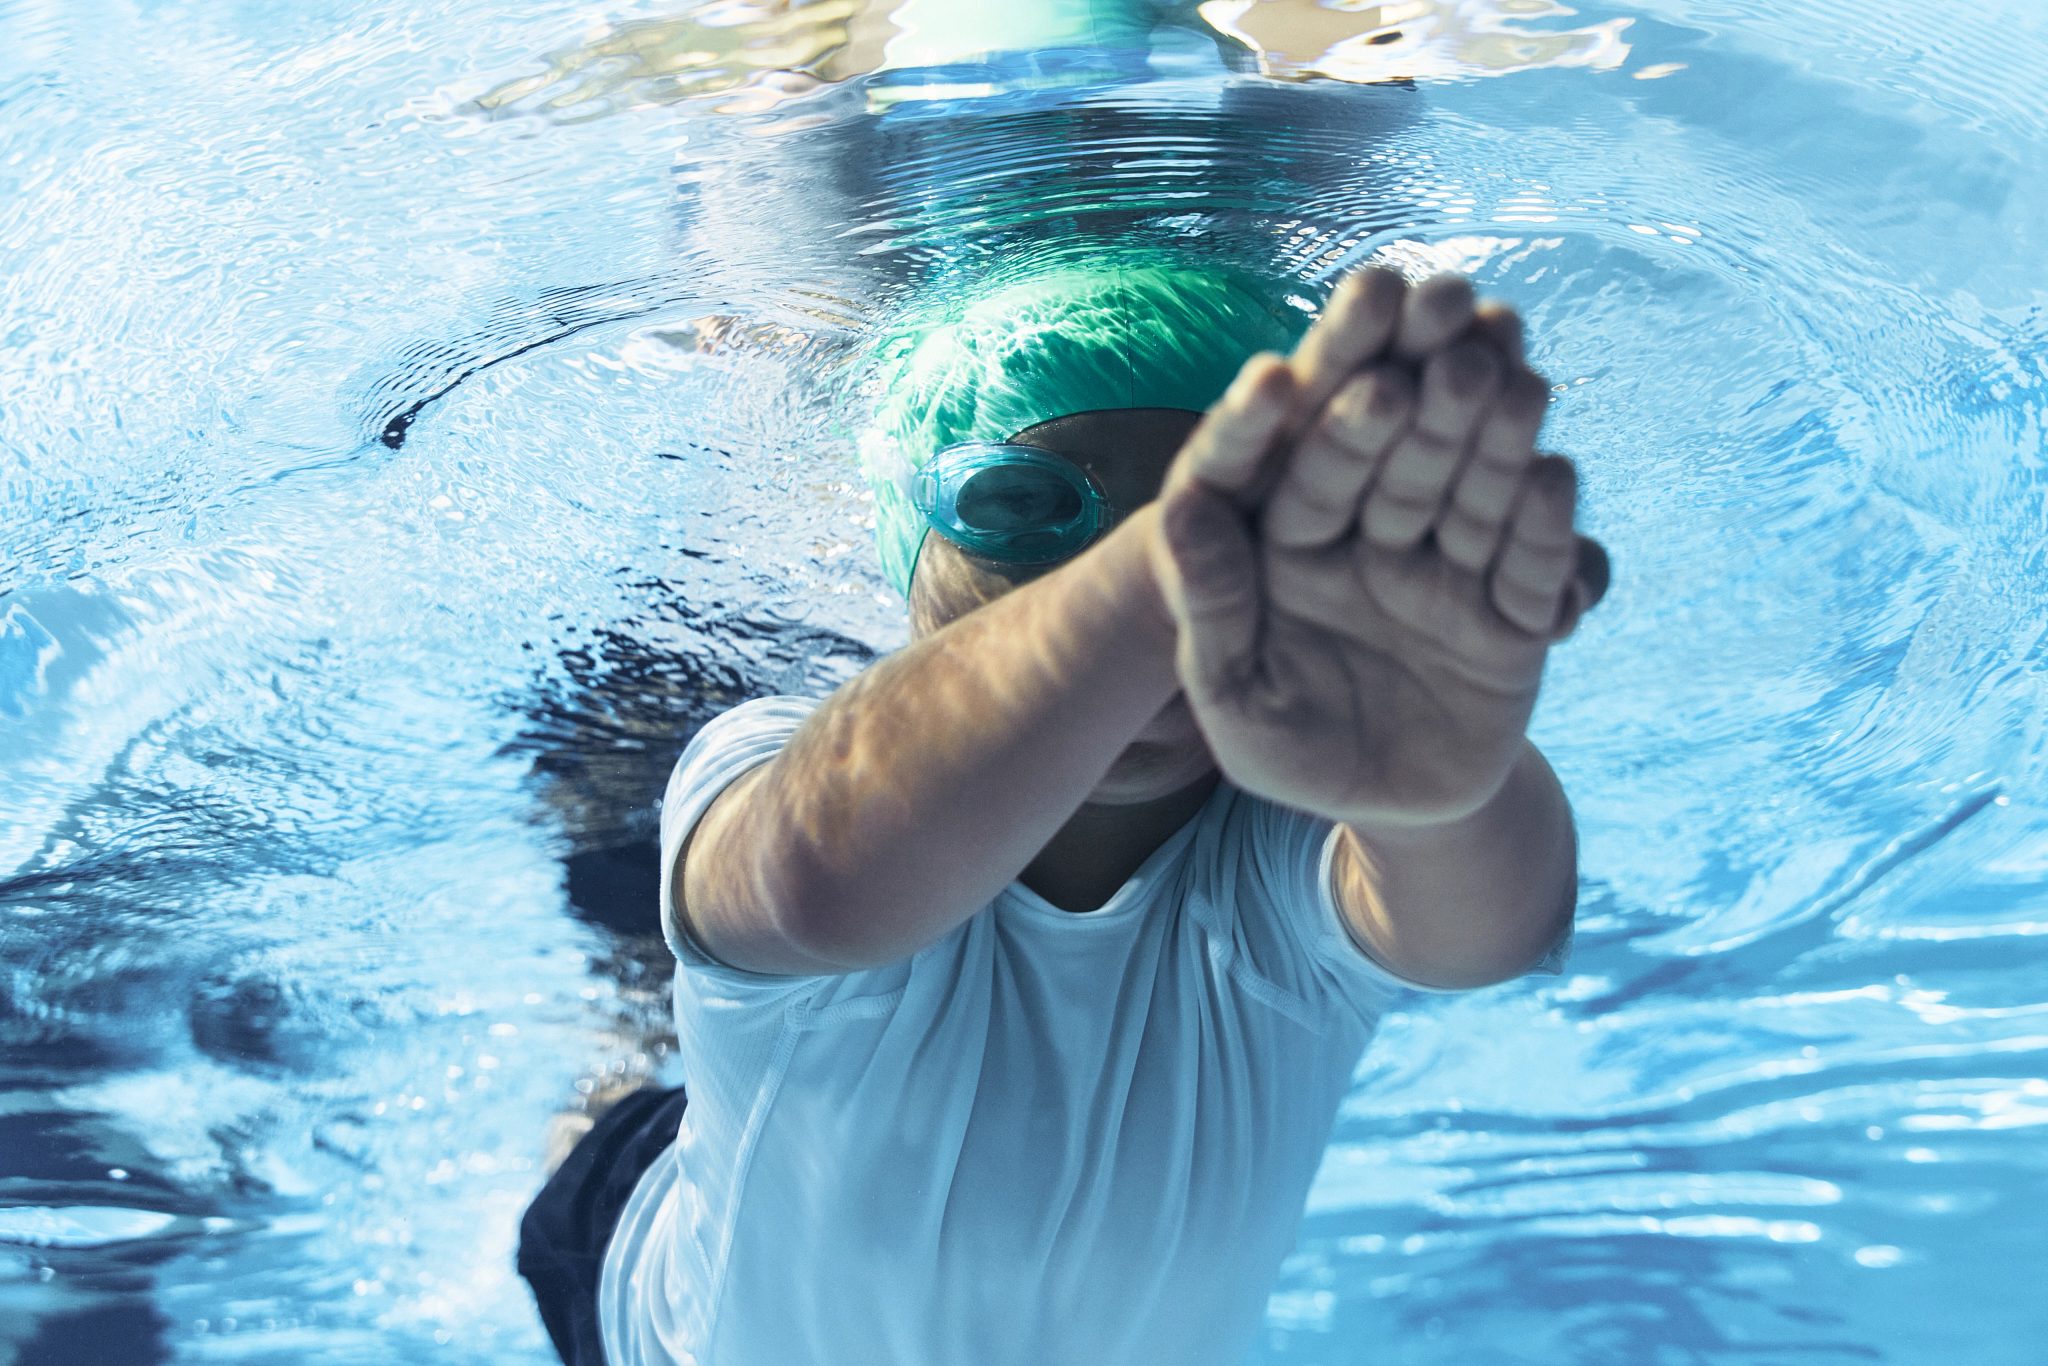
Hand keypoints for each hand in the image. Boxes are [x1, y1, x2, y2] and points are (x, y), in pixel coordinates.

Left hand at [1150, 268, 1610, 826]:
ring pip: (1477, 497)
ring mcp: (1451, 574)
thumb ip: (1209, 603)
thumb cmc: (1286, 750)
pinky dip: (1541, 530)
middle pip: (1409, 461)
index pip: (1318, 473)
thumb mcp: (1231, 694)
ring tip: (1520, 380)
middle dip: (1434, 396)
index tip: (1360, 374)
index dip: (1339, 424)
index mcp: (1298, 544)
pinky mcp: (1515, 619)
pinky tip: (1555, 474)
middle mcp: (1379, 542)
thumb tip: (1178, 510)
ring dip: (1499, 437)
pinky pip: (1527, 569)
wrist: (1386, 813)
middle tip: (1459, 325)